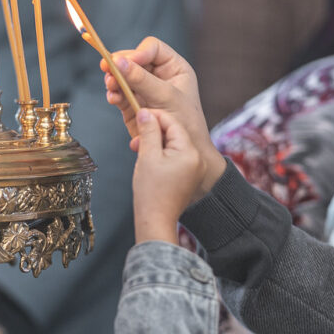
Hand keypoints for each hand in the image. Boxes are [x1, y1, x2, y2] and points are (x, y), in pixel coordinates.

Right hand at [104, 36, 224, 192]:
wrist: (188, 154)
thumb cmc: (187, 123)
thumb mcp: (166, 97)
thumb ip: (141, 79)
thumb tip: (117, 61)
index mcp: (174, 67)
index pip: (152, 48)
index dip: (137, 52)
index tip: (124, 62)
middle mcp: (159, 75)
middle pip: (133, 59)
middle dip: (120, 65)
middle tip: (107, 69)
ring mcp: (144, 90)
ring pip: (123, 76)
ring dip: (114, 79)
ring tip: (110, 86)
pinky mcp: (134, 104)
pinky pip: (119, 93)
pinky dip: (113, 94)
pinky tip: (113, 98)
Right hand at [132, 109, 205, 243]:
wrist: (156, 220)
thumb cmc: (151, 193)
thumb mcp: (147, 156)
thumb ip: (148, 131)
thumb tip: (146, 113)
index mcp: (189, 152)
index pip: (172, 123)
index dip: (155, 116)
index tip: (140, 114)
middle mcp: (197, 159)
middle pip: (174, 133)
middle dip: (154, 132)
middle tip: (136, 138)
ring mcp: (195, 169)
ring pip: (174, 145)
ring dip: (156, 144)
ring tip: (139, 150)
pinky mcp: (190, 176)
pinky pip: (176, 157)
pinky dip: (162, 155)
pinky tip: (149, 159)